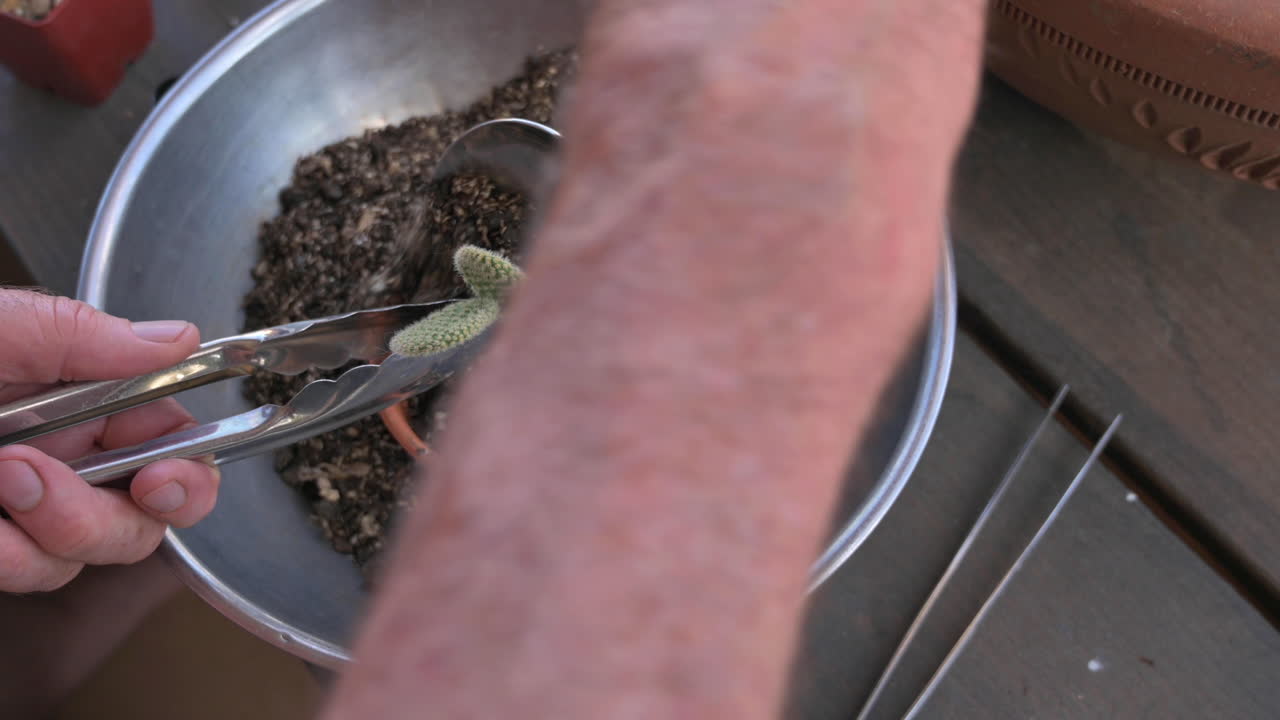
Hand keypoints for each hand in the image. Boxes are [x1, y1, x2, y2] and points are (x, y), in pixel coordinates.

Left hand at [0, 289, 220, 592]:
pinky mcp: (0, 547)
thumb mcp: (6, 330)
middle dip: (135, 507)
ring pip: (99, 549)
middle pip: (155, 511)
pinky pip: (36, 573)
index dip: (189, 466)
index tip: (166, 472)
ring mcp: (34, 509)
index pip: (174, 442)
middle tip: (120, 484)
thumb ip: (88, 335)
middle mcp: (70, 458)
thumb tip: (182, 338)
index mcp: (84, 403)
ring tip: (5, 477)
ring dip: (63, 523)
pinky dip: (12, 557)